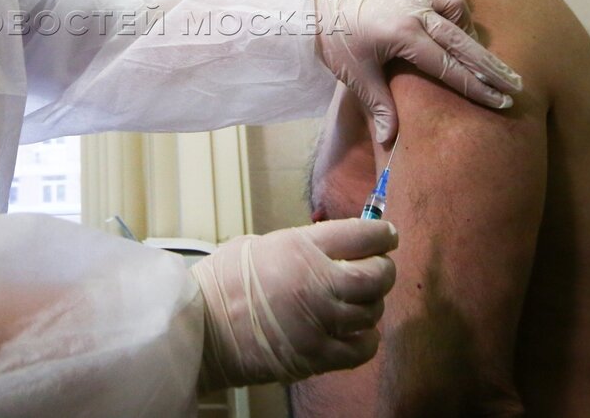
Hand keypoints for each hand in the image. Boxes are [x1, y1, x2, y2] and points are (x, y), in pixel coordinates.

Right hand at [190, 219, 397, 391]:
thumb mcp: (259, 244)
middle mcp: (317, 282)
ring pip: (372, 310)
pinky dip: (365, 339)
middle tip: (378, 268)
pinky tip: (354, 331)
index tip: (387, 236)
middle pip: (377, 275)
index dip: (382, 234)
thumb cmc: (223, 282)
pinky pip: (362, 348)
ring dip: (371, 304)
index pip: (363, 235)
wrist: (201, 328)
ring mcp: (320, 321)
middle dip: (384, 269)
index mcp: (300, 247)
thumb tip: (334, 247)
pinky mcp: (318, 354)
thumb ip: (300, 246)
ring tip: (358, 300)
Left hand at [312, 0, 521, 142]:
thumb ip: (379, 105)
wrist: (316, 6)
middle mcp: (414, 8)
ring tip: (474, 49)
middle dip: (491, 66)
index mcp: (404, 35)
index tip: (501, 103)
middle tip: (515, 86)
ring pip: (457, 4)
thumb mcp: (356, 76)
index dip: (477, 87)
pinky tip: (456, 8)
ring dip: (468, 26)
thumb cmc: (336, 42)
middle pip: (464, 40)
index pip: (449, 67)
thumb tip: (390, 141)